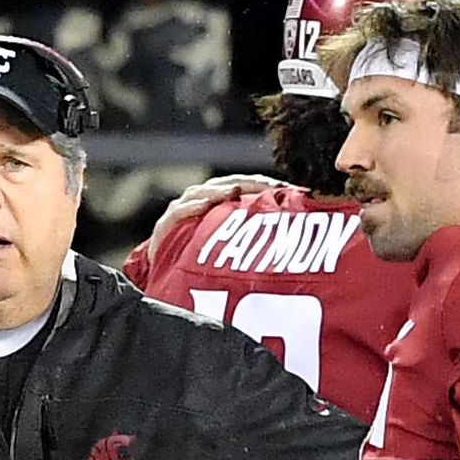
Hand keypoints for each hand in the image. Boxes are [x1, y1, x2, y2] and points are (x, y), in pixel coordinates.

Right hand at [148, 173, 281, 260]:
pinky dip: (190, 207)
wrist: (170, 275)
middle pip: (226, 184)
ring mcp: (182, 209)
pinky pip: (178, 213)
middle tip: (268, 186)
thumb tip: (294, 230)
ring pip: (201, 193)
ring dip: (219, 191)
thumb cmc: (207, 258)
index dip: (263, 184)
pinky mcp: (165, 225)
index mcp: (219, 199)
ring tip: (234, 191)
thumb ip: (255, 233)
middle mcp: (201, 199)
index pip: (243, 184)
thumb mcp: (233, 244)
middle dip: (247, 183)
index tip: (286, 188)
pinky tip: (203, 206)